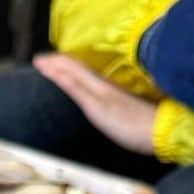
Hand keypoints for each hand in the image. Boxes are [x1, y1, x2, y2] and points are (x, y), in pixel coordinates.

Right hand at [34, 53, 157, 153]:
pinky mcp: (115, 101)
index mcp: (95, 83)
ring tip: (53, 71)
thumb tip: (54, 69)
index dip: (52, 62)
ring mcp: (109, 91)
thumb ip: (76, 88)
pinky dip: (78, 82)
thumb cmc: (127, 124)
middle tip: (40, 63)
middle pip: (75, 67)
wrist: (158, 132)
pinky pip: (90, 85)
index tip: (35, 61)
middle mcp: (101, 83)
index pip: (69, 66)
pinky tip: (79, 88)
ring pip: (82, 74)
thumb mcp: (97, 107)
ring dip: (66, 70)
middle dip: (56, 63)